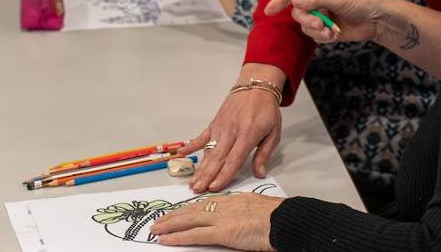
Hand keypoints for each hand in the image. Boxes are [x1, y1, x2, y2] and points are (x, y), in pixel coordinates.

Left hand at [153, 193, 281, 249]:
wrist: (284, 220)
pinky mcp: (221, 232)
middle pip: (193, 209)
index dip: (190, 208)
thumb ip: (246, 211)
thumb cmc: (279, 216)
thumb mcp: (260, 208)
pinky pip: (194, 235)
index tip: (180, 212)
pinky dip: (177, 237)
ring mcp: (221, 218)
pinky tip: (165, 240)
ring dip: (170, 225)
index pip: (206, 203)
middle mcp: (224, 205)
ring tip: (156, 229)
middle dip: (175, 215)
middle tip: (160, 220)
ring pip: (189, 220)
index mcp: (234, 199)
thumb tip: (241, 219)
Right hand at [179, 63, 284, 192]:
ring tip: (193, 182)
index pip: (234, 159)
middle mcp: (231, 132)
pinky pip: (201, 136)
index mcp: (248, 135)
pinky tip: (181, 154)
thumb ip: (264, 154)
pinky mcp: (214, 123)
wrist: (256, 87)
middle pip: (218, 158)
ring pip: (208, 151)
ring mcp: (221, 127)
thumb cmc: (267, 111)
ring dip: (200, 167)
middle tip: (197, 191)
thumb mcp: (273, 133)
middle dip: (207, 176)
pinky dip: (191, 145)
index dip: (224, 175)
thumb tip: (260, 174)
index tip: (215, 188)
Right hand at [264, 0, 385, 43]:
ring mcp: (319, 14)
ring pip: (304, 25)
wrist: (377, 19)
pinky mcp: (324, 28)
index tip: (269, 11)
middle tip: (320, 24)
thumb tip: (294, 0)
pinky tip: (334, 34)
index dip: (279, 0)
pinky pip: (313, 35)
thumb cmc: (361, 1)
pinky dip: (322, 36)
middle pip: (297, 12)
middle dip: (307, 20)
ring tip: (330, 30)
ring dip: (316, 30)